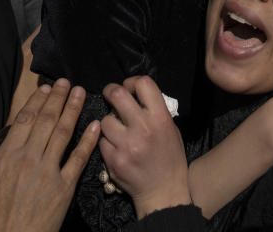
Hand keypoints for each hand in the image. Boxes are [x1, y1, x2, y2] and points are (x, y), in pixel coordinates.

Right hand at [0, 79, 99, 231]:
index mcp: (5, 158)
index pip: (24, 121)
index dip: (36, 102)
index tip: (45, 89)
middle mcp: (27, 159)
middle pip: (45, 121)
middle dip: (57, 99)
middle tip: (65, 82)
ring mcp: (47, 172)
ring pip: (62, 133)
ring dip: (72, 110)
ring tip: (80, 93)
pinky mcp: (64, 187)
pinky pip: (78, 159)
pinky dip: (88, 140)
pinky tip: (95, 125)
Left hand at [99, 76, 190, 219]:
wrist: (164, 191)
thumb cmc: (170, 158)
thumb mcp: (170, 129)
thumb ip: (154, 110)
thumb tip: (134, 94)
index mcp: (160, 118)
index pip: (143, 83)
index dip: (132, 82)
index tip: (129, 88)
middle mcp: (143, 129)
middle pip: (118, 95)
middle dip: (111, 91)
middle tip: (110, 95)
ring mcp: (127, 145)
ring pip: (105, 120)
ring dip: (108, 122)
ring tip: (117, 130)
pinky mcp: (114, 160)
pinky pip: (101, 141)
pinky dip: (106, 142)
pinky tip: (116, 147)